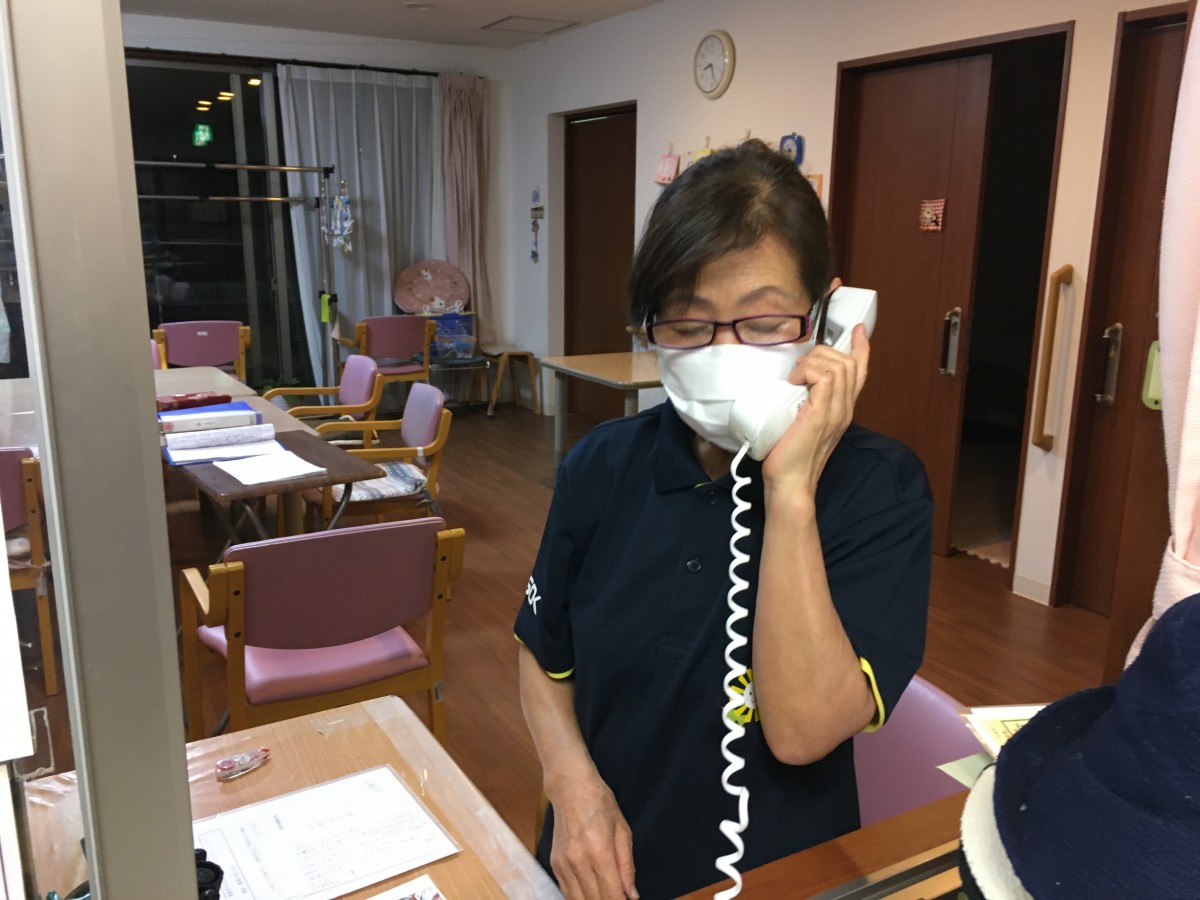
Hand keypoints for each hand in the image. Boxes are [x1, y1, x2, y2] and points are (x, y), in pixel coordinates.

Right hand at [548, 776, 637, 899]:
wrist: (571, 789)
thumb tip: (631, 895)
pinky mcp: (555, 864)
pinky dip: (580, 898)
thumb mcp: (623, 831)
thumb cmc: (600, 804)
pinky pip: (567, 892)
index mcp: (600, 851)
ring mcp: (564, 864)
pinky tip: (591, 893)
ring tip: (606, 896)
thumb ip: (627, 867)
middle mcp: (578, 861)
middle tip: (619, 897)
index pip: (611, 895)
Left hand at [761, 323, 869, 497]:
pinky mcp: (821, 415)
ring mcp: (836, 412)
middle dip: (823, 352)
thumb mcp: (799, 422)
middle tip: (801, 366)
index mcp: (842, 410)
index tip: (858, 330)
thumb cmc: (789, 458)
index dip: (861, 348)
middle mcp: (844, 409)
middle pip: (849, 363)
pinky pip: (825, 378)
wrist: (790, 483)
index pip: (860, 372)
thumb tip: (789, 385)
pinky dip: (807, 371)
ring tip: (796, 376)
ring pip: (838, 366)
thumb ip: (804, 403)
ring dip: (813, 361)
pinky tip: (794, 381)